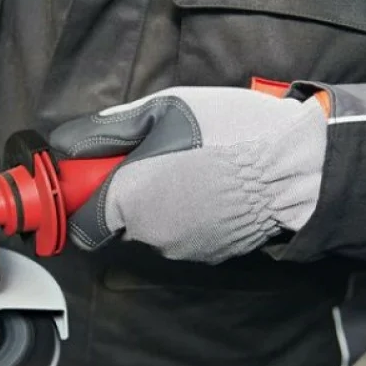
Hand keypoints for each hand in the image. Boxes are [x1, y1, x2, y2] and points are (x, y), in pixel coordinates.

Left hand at [48, 86, 326, 263]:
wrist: (298, 166)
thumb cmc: (227, 131)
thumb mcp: (162, 111)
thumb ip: (107, 132)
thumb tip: (66, 146)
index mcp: (128, 201)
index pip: (83, 224)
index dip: (87, 198)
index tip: (100, 175)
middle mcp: (149, 235)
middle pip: (121, 220)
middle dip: (130, 192)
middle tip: (159, 156)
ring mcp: (182, 249)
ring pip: (155, 227)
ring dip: (163, 203)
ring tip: (196, 168)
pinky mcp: (211, 255)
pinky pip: (186, 234)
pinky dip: (192, 215)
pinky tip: (216, 188)